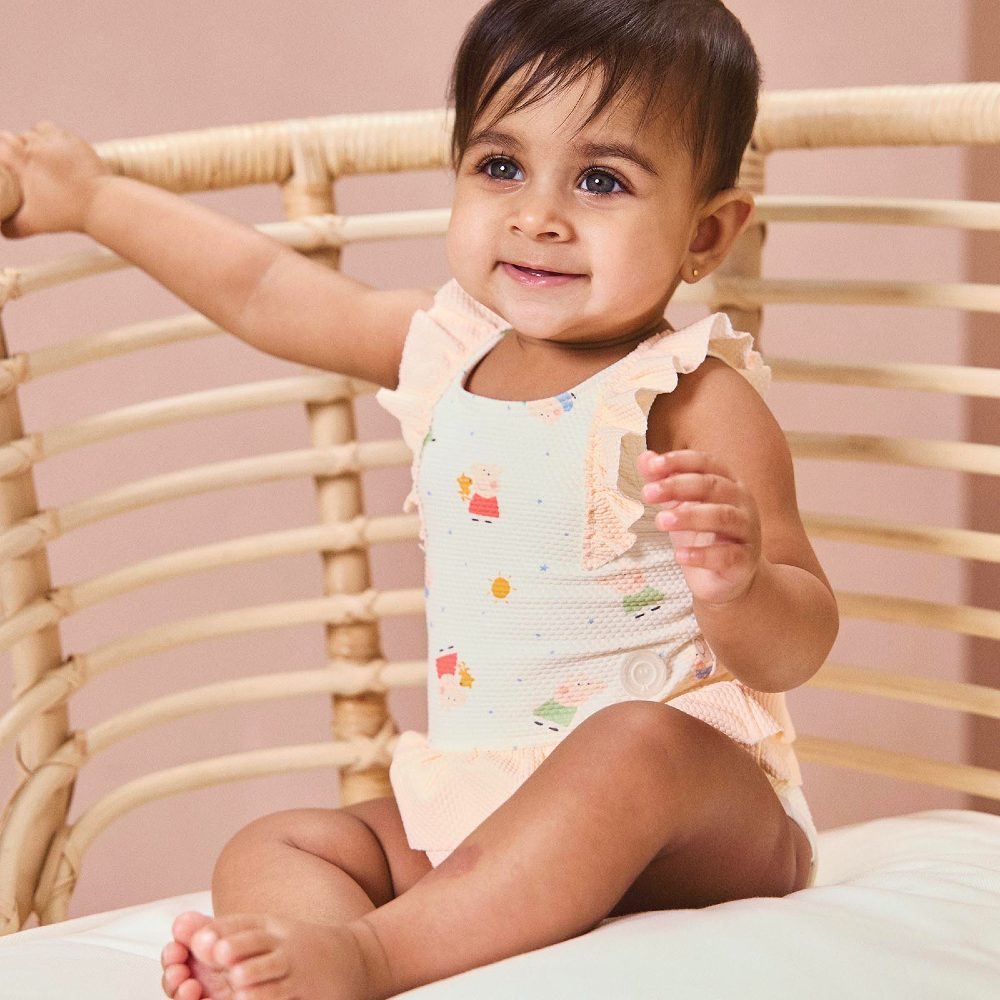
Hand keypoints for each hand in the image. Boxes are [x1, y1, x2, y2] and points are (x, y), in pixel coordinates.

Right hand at [0, 121, 108, 236]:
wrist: (103, 205)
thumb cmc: (68, 214)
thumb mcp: (35, 223)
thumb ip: (13, 226)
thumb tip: (1, 230)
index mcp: (23, 163)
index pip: (1, 145)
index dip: (0, 150)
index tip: (5, 162)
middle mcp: (37, 147)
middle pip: (14, 137)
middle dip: (13, 147)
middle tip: (21, 163)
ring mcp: (56, 141)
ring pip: (34, 131)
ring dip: (32, 140)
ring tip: (36, 155)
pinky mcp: (74, 140)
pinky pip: (54, 130)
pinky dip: (50, 136)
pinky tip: (53, 148)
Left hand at [637, 449, 761, 604]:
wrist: (726, 579)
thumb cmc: (703, 536)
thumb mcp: (679, 507)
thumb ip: (664, 482)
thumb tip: (644, 458)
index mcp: (727, 482)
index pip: (706, 463)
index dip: (680, 461)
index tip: (652, 466)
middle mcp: (742, 502)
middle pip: (712, 486)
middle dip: (677, 486)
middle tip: (647, 493)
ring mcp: (747, 531)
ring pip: (722, 517)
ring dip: (689, 517)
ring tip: (660, 521)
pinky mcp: (745, 560)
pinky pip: (727, 555)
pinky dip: (702, 555)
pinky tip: (679, 555)